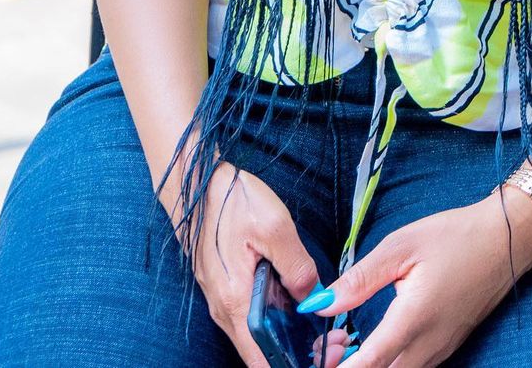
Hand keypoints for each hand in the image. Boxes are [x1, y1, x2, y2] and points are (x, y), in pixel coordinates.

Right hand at [163, 158, 322, 367]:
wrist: (194, 182)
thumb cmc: (230, 200)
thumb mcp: (274, 227)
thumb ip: (297, 267)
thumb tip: (314, 298)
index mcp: (236, 303)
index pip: (264, 361)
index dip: (298, 364)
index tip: (330, 352)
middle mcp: (226, 310)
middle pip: (264, 352)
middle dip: (301, 353)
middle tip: (336, 340)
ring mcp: (224, 299)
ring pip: (260, 335)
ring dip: (291, 336)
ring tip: (325, 325)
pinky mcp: (227, 286)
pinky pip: (253, 315)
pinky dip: (278, 318)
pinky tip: (299, 303)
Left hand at [305, 187, 531, 367]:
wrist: (505, 240)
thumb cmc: (453, 236)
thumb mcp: (402, 245)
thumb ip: (360, 278)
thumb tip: (321, 303)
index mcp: (413, 321)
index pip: (367, 365)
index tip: (315, 359)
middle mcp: (428, 346)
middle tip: (323, 349)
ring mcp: (440, 351)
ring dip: (367, 366)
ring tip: (339, 345)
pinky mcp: (447, 347)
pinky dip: (386, 363)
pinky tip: (369, 342)